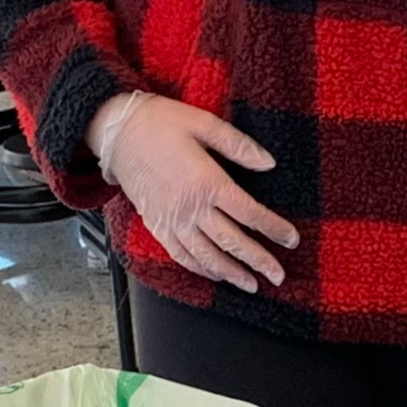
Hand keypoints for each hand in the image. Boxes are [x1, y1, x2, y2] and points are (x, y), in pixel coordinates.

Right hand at [93, 93, 298, 294]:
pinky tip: (214, 274)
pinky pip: (181, 255)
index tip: (291, 240)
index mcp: (208, 182)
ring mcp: (172, 219)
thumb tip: (268, 162)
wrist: (116, 130)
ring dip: (231, 273)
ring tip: (251, 284)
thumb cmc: (158, 122)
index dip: (274, 229)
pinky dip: (200, 269)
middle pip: (232, 242)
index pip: (250, 213)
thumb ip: (238, 145)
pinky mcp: (156, 224)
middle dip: (259, 262)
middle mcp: (191, 207)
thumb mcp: (204, 123)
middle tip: (278, 276)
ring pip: (207, 256)